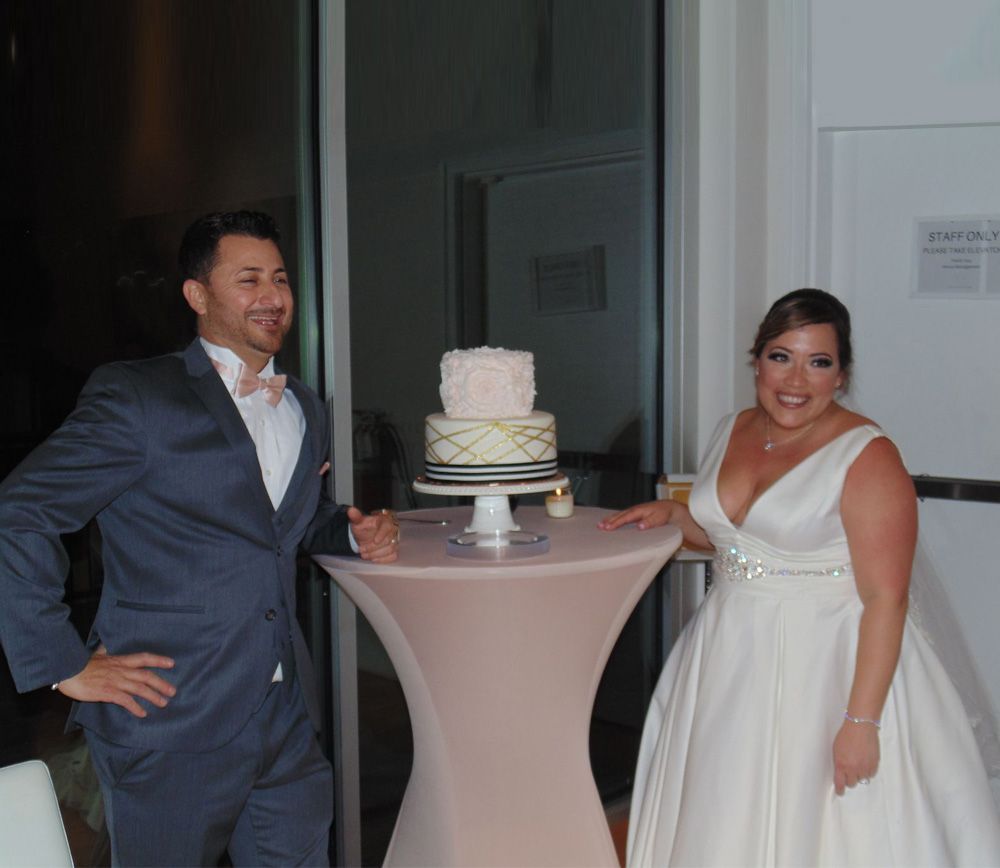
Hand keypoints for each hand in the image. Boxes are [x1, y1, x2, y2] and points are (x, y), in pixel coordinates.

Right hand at [57, 645, 175, 718]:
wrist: (68, 671)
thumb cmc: (81, 664)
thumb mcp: (97, 654)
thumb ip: (105, 651)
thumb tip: (107, 646)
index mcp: (120, 660)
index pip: (144, 658)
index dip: (158, 660)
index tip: (171, 663)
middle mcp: (121, 670)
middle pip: (146, 676)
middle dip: (161, 683)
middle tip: (173, 691)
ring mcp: (115, 681)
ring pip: (139, 689)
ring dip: (153, 696)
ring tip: (163, 703)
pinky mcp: (108, 693)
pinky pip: (126, 701)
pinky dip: (136, 707)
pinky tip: (143, 713)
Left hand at [348, 506, 399, 562]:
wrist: (367, 534)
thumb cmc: (365, 527)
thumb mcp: (359, 521)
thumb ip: (356, 516)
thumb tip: (351, 510)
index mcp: (385, 520)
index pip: (387, 526)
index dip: (382, 534)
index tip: (375, 541)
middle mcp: (393, 530)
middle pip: (388, 540)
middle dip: (373, 547)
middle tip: (361, 550)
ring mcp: (395, 540)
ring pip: (391, 549)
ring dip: (376, 554)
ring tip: (365, 555)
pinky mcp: (395, 549)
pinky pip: (393, 556)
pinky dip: (383, 559)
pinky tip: (374, 559)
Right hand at [598, 500, 673, 531]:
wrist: (670, 509)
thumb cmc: (664, 513)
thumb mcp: (659, 519)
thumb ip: (649, 523)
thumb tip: (640, 526)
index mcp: (639, 510)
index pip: (625, 517)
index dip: (616, 523)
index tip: (608, 527)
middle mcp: (635, 510)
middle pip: (619, 515)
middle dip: (609, 521)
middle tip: (600, 526)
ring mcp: (634, 511)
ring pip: (619, 515)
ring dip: (610, 519)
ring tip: (601, 524)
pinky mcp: (635, 514)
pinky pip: (622, 516)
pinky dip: (615, 518)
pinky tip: (610, 521)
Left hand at [833, 720, 879, 794]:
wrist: (861, 726)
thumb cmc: (846, 734)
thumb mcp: (836, 749)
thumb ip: (838, 763)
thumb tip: (840, 773)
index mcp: (841, 764)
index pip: (840, 784)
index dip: (840, 789)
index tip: (840, 792)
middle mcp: (853, 768)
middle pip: (851, 783)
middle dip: (850, 778)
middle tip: (850, 771)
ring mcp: (865, 767)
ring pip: (862, 779)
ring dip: (860, 774)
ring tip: (858, 762)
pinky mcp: (874, 764)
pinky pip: (871, 774)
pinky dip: (868, 770)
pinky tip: (866, 761)